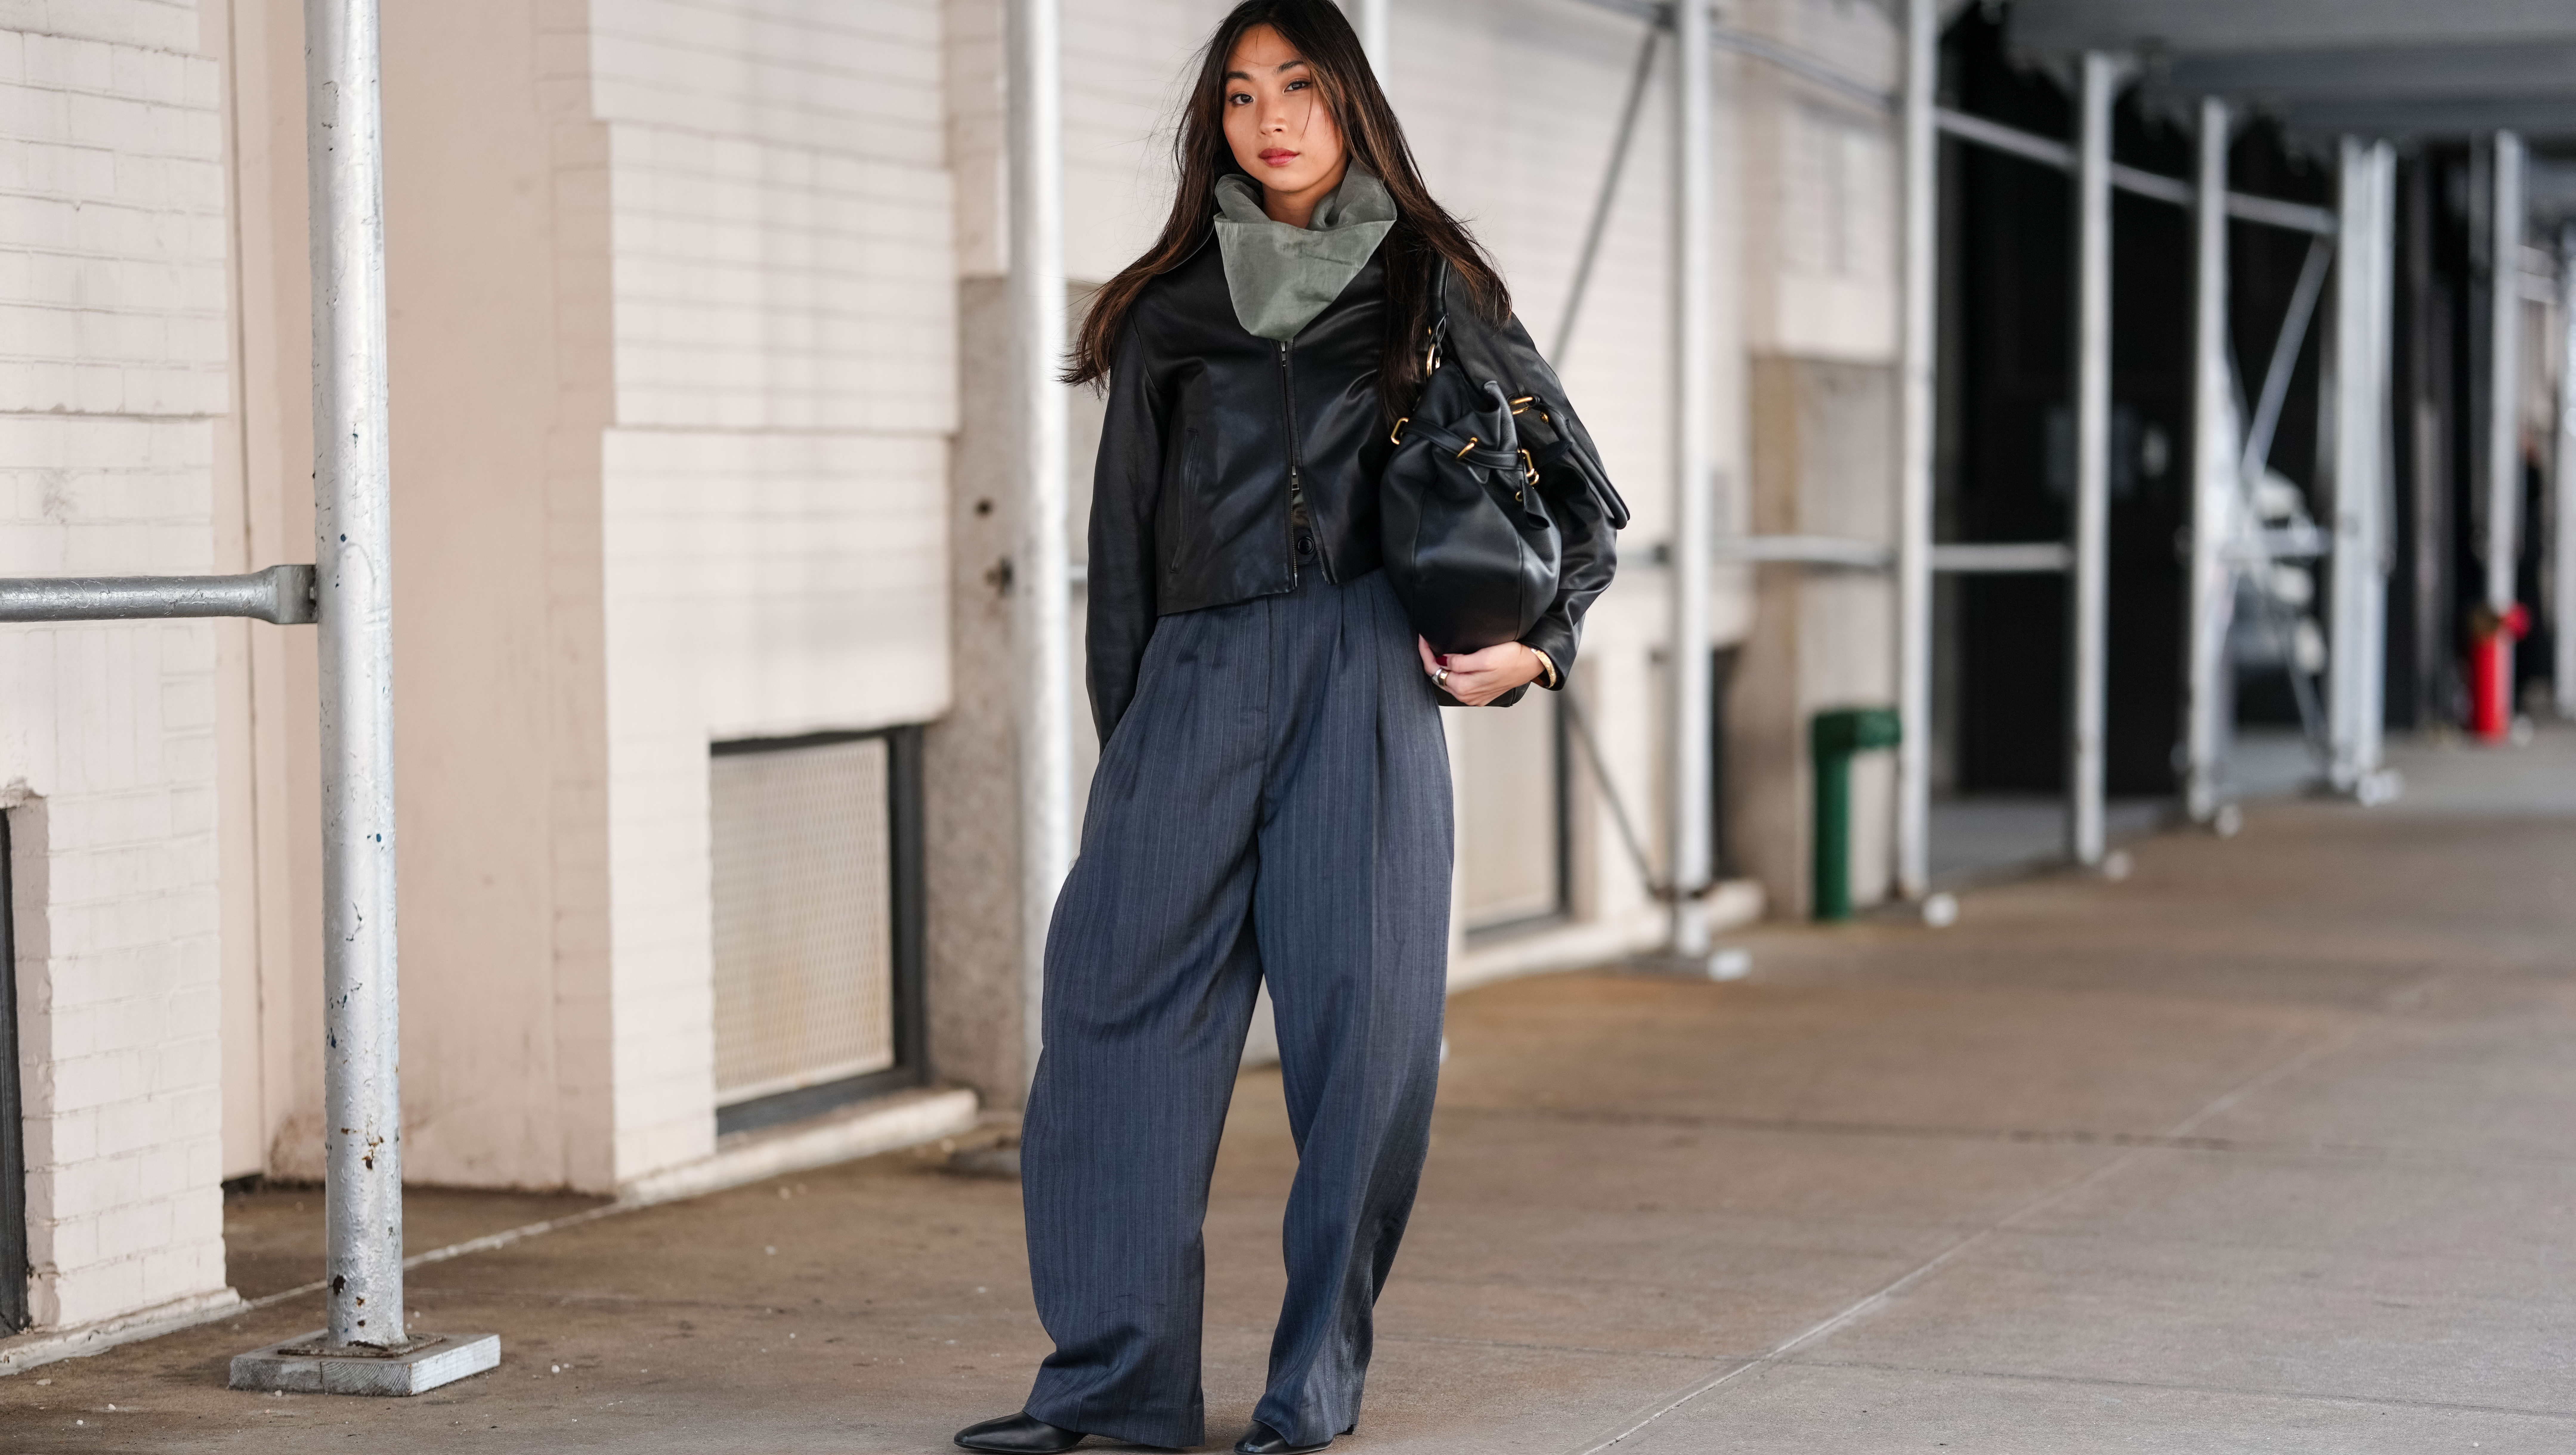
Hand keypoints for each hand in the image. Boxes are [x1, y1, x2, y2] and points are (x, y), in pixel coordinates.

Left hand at [1417, 636, 1544, 706]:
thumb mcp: (1485, 658)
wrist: (1532, 663)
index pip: (1435, 671)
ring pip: (1449, 681)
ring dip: (1442, 667)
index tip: (1423, 639)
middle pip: (1440, 677)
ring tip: (1438, 650)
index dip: (1426, 654)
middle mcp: (1467, 696)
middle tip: (1427, 642)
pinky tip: (1455, 663)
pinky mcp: (1481, 693)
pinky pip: (1461, 684)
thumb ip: (1460, 662)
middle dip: (1432, 660)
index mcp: (1464, 687)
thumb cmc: (1513, 659)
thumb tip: (1443, 661)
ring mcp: (1474, 696)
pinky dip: (1454, 673)